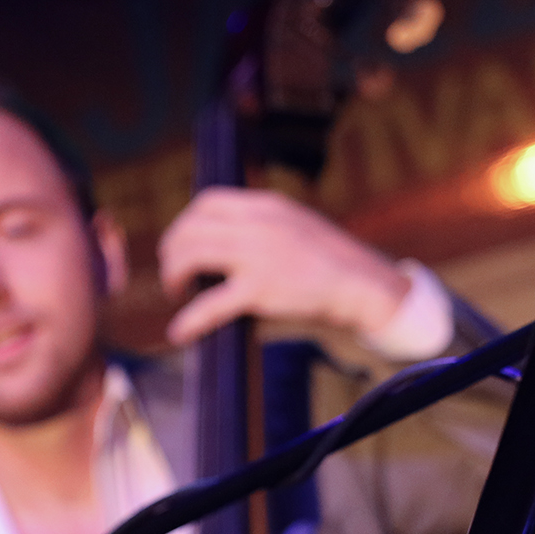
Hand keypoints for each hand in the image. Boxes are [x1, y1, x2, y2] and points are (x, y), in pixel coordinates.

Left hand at [158, 187, 407, 345]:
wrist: (362, 284)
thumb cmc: (326, 261)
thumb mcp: (292, 224)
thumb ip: (258, 225)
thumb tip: (219, 238)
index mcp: (264, 206)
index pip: (206, 202)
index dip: (185, 223)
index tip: (181, 244)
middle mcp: (257, 225)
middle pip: (190, 229)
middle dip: (172, 252)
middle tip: (174, 274)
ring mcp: (257, 256)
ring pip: (191, 257)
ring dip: (173, 276)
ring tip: (177, 293)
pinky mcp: (260, 290)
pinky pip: (210, 305)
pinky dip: (189, 321)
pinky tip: (180, 332)